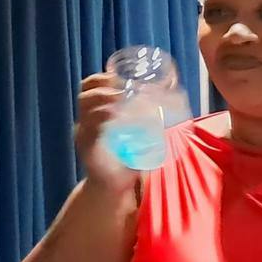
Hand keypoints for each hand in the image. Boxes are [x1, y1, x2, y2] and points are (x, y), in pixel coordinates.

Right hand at [72, 73, 138, 197]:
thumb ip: (150, 120)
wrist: (115, 186)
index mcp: (95, 115)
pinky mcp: (87, 149)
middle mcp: (85, 122)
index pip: (89, 89)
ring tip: (119, 97)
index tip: (118, 75)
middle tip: (121, 87)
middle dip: (102, 87)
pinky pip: (90, 130)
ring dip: (103, 101)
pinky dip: (101, 120)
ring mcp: (84, 135)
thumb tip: (177, 103)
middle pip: (85, 96)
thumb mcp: (138, 135)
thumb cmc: (128, 159)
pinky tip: (114, 115)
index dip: (101, 79)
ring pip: (86, 110)